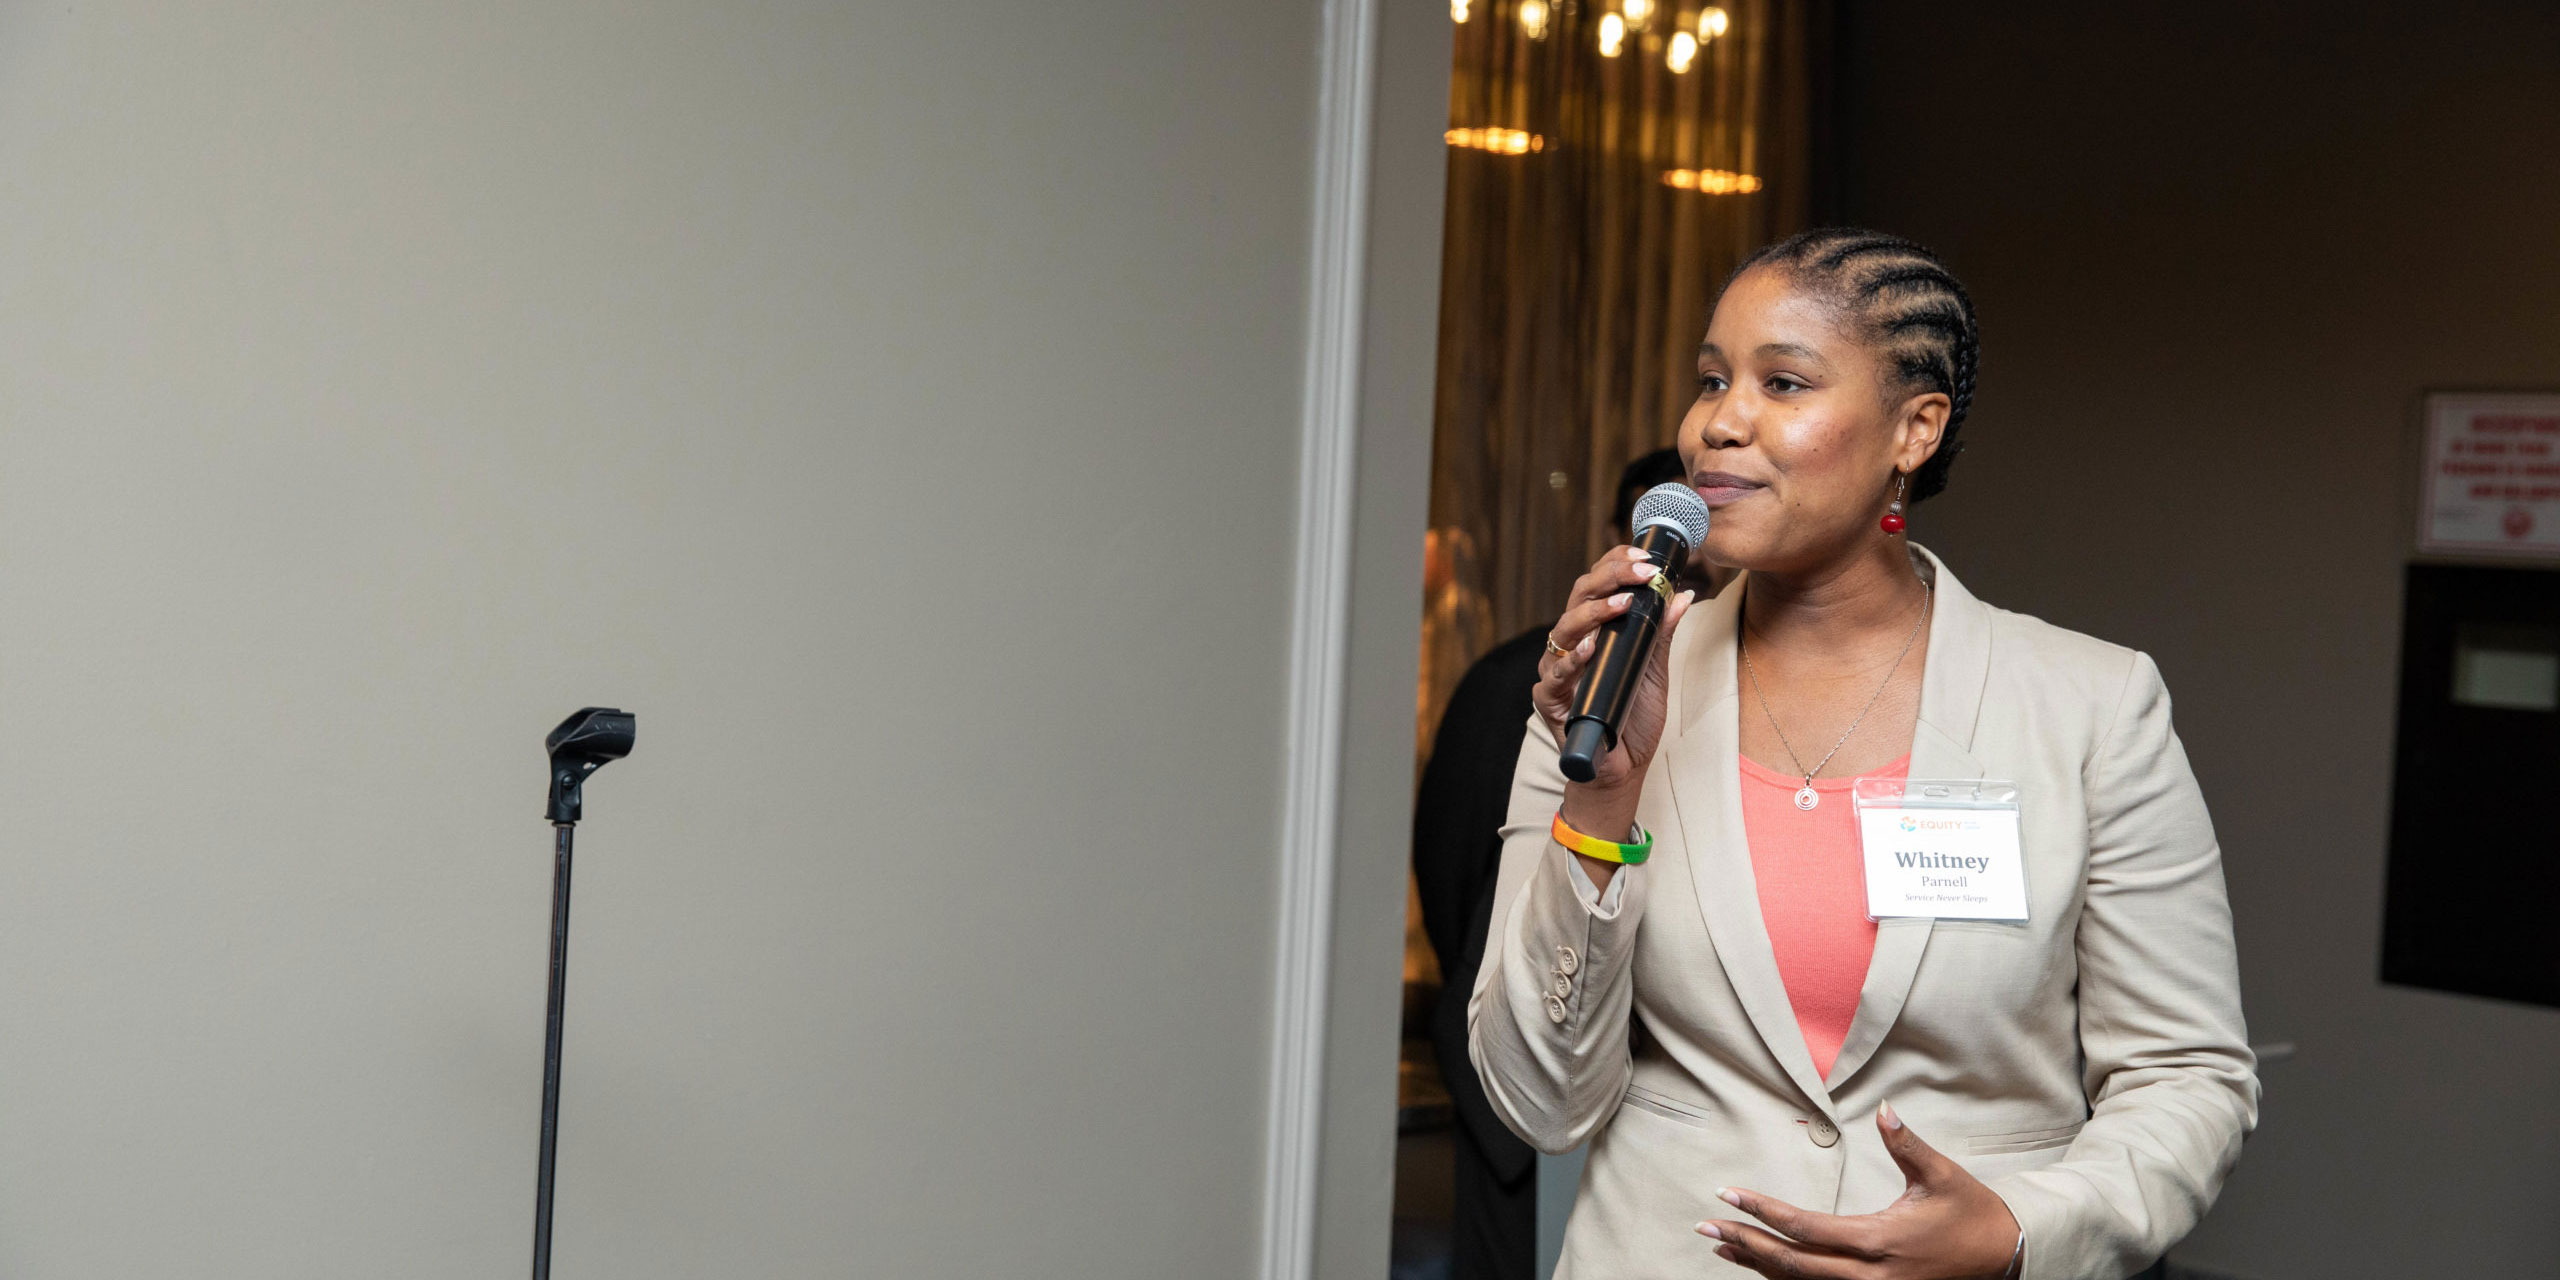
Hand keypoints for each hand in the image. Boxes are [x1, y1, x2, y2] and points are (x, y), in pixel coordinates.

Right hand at [1531, 545, 1697, 802]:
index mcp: (1593, 631)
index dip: (1617, 564)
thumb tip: (1681, 594)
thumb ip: (1661, 634)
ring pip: (1563, 630)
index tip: (1646, 556)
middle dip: (1610, 578)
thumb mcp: (1655, 670)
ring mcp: (1558, 671)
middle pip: (1578, 597)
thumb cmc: (1633, 717)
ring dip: (1592, 613)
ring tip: (1621, 604)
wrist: (1623, 767)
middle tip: (1642, 571)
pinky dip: (1571, 662)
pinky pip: (1554, 677)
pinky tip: (1588, 649)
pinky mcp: (1550, 701)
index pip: (1598, 585)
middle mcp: (1571, 645)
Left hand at [1698, 1102, 2022, 1279]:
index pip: (1806, 1229)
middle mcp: (1870, 1275)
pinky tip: (1762, 1270)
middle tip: (1705, 1227)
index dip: (1763, 1214)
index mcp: (1880, 1240)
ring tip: (1721, 1248)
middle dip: (1745, 1245)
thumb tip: (1885, 1109)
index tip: (1729, 1196)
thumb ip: (1907, 1145)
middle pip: (1793, 1265)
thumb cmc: (1972, 1214)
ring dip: (1759, 1267)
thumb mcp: (1942, 1175)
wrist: (2007, 1259)